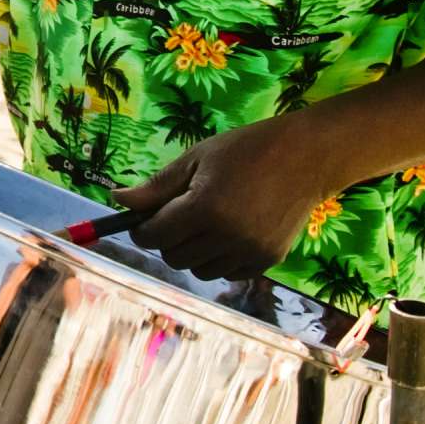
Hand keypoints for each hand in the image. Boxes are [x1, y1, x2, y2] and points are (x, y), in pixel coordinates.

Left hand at [109, 117, 334, 280]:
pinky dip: (218, 260)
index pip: (155, 235)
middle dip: (165, 239)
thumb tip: (119, 201)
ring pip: (199, 270)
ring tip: (202, 224)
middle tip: (174, 216)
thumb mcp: (195, 159)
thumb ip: (156, 186)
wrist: (305, 158)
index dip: (141, 228)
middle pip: (174, 257)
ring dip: (191, 252)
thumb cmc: (245, 150)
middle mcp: (227, 236)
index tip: (142, 219)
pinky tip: (224, 235)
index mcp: (204, 208)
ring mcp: (250, 252)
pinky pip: (228, 273)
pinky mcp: (268, 260)